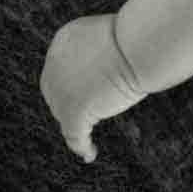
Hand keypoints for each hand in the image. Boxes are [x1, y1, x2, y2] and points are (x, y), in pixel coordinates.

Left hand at [41, 13, 148, 161]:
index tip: (84, 92)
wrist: (137, 46)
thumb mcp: (112, 38)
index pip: (60, 68)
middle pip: (56, 93)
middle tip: (89, 114)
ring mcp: (61, 90)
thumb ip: (103, 51)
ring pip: (63, 114)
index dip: (69, 83)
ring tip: (87, 135)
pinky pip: (74, 136)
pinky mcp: (73, 111)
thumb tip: (114, 66)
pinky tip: (90, 153)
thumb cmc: (138, 38)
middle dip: (69, 104)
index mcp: (64, 41)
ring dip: (75, 125)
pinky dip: (81, 146)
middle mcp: (55, 65)